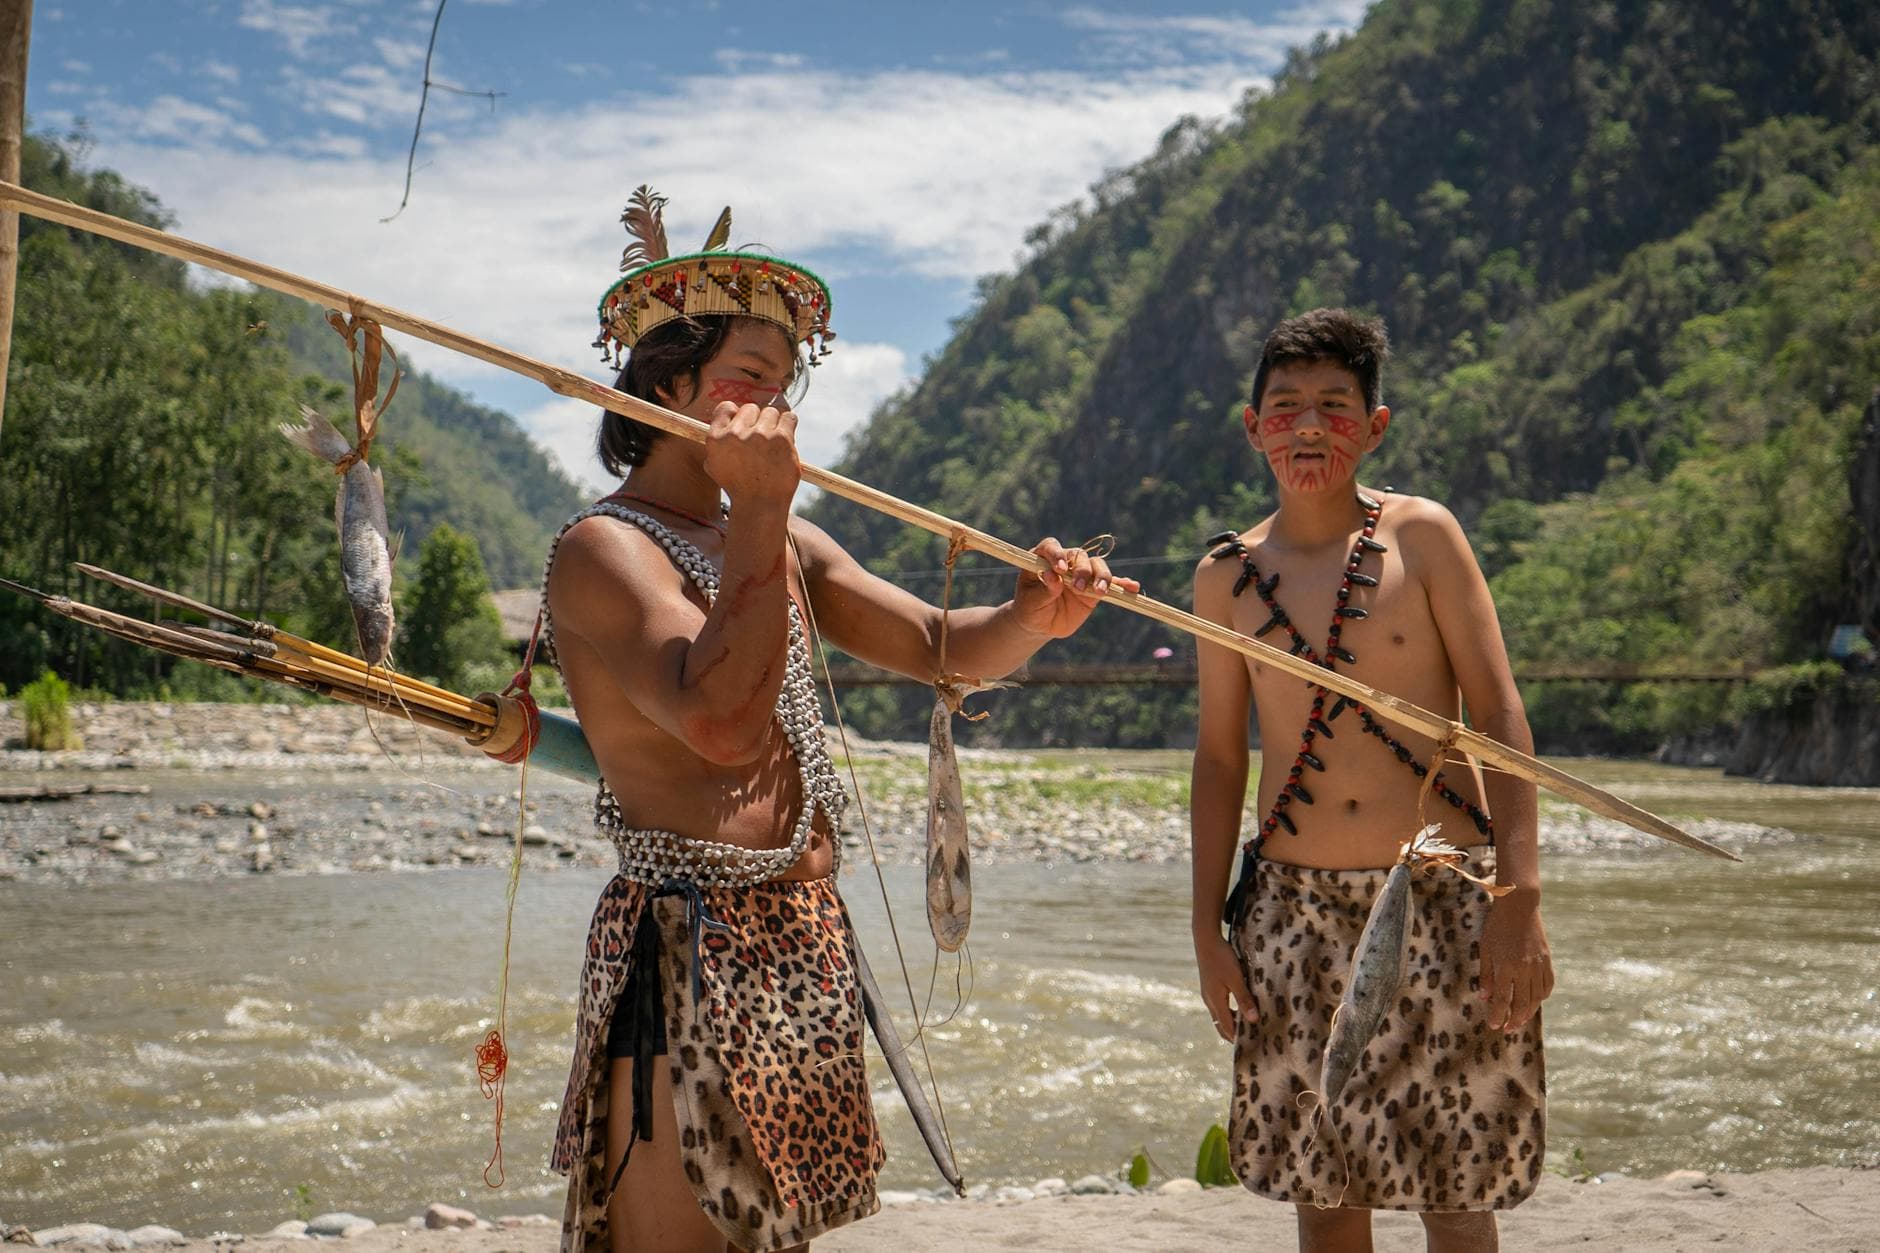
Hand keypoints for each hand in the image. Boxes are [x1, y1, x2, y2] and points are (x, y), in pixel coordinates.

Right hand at [703, 399, 799, 507]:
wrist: (760, 506)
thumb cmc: (739, 488)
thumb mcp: (715, 466)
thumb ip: (717, 442)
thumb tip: (727, 416)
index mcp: (717, 438)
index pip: (726, 408)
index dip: (737, 414)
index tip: (745, 425)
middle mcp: (736, 434)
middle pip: (751, 409)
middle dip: (757, 422)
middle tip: (762, 441)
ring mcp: (759, 435)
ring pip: (771, 413)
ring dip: (774, 425)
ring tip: (774, 445)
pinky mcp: (781, 438)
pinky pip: (789, 418)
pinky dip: (789, 425)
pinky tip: (786, 439)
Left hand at [1013, 537, 1139, 637]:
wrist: (1041, 624)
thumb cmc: (1030, 608)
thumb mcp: (1031, 602)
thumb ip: (1043, 590)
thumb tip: (1054, 579)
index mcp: (1044, 558)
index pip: (1051, 547)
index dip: (1057, 555)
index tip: (1060, 570)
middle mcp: (1065, 562)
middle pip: (1079, 555)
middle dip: (1082, 569)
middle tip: (1078, 587)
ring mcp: (1082, 574)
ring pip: (1097, 566)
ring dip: (1102, 576)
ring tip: (1100, 591)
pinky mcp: (1095, 588)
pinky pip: (1111, 584)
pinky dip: (1122, 584)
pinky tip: (1132, 587)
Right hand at [1195, 931, 1257, 1041]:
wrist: (1206, 940)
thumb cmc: (1222, 958)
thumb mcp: (1236, 978)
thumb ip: (1244, 999)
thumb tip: (1253, 1020)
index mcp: (1216, 1001)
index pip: (1227, 1027)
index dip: (1237, 1039)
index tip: (1250, 1046)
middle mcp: (1210, 1000)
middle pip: (1221, 1025)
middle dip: (1233, 1035)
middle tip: (1248, 1042)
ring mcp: (1208, 994)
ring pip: (1219, 1016)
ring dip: (1231, 1023)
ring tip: (1246, 1027)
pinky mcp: (1210, 986)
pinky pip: (1219, 1006)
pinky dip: (1228, 1013)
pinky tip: (1239, 1008)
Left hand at [1479, 892, 1553, 1031]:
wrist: (1519, 906)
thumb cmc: (1496, 926)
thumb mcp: (1485, 949)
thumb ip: (1486, 974)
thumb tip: (1484, 997)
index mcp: (1505, 966)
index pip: (1501, 999)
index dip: (1497, 1015)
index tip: (1494, 1026)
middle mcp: (1523, 969)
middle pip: (1522, 1003)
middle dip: (1514, 1020)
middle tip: (1507, 1029)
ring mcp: (1538, 965)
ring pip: (1536, 997)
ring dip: (1529, 1012)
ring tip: (1519, 1020)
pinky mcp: (1547, 960)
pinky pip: (1547, 985)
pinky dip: (1541, 997)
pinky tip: (1534, 1001)